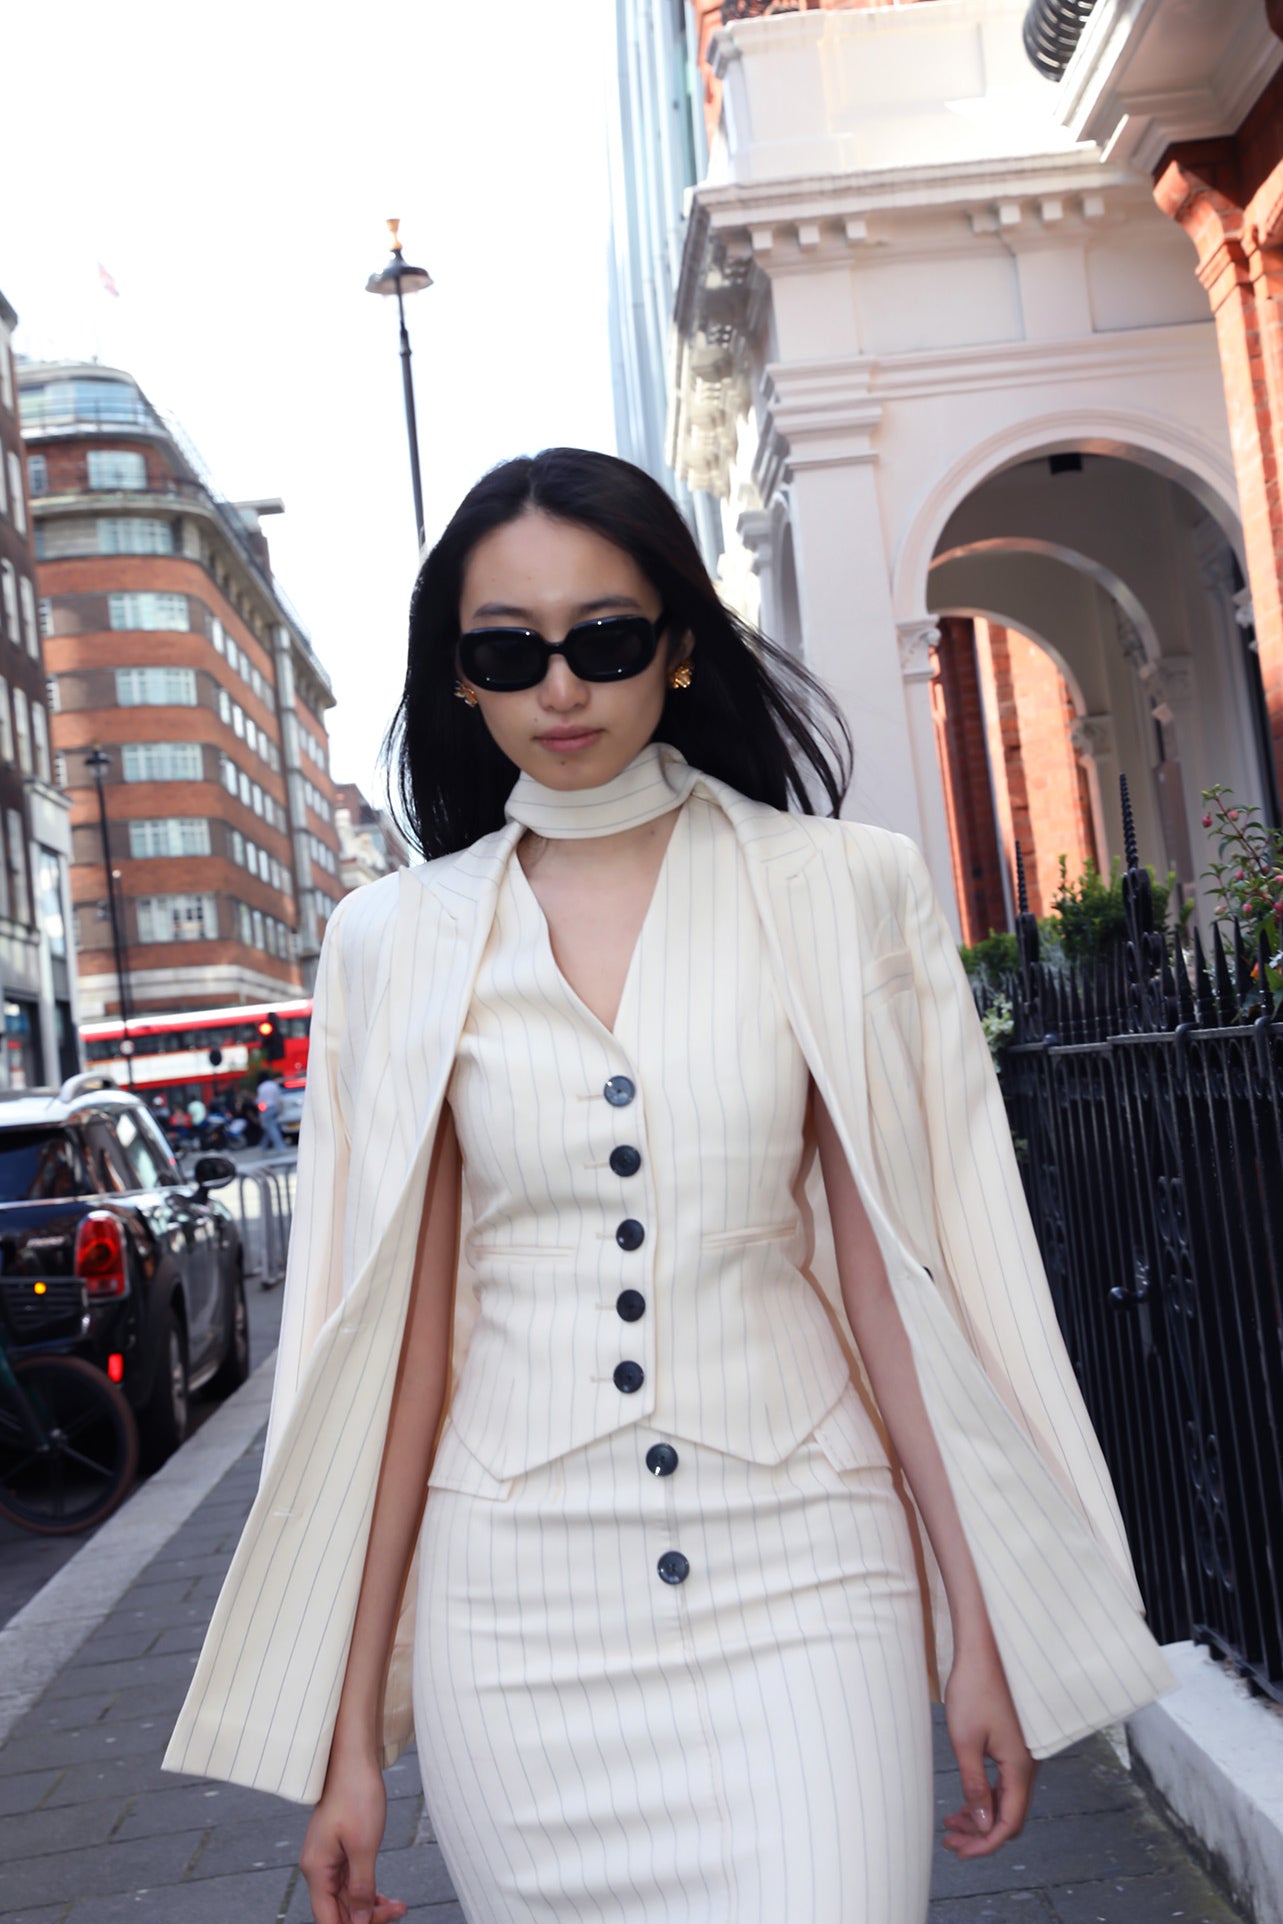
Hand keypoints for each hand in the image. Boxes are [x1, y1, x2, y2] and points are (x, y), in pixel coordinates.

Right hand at [299, 1751, 407, 1923]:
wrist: (353, 1758)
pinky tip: (384, 1895)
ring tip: (399, 1906)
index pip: (329, 1920)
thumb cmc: (357, 1795)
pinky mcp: (337, 1850)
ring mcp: (327, 1859)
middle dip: (368, 1917)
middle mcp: (317, 1869)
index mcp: (317, 1871)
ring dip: (370, 1905)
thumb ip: (362, 1887)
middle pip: (338, 1911)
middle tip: (399, 1910)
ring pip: (346, 1898)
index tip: (382, 1921)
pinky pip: (349, 1881)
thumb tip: (361, 1921)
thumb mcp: (364, 1846)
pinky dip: (367, 1890)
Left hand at [941, 1638, 1037, 1858]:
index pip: (1009, 1823)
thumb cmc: (973, 1688)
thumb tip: (983, 1824)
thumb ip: (975, 1785)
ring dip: (981, 1815)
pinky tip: (965, 1798)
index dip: (985, 1843)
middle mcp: (1028, 1765)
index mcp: (1019, 1767)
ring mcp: (1023, 1754)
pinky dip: (985, 1795)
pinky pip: (1005, 1782)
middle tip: (950, 1840)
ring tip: (950, 1822)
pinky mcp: (1015, 1744)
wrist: (985, 1648)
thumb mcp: (965, 1741)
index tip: (959, 1852)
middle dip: (981, 1833)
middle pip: (1009, 1816)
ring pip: (1006, 1799)